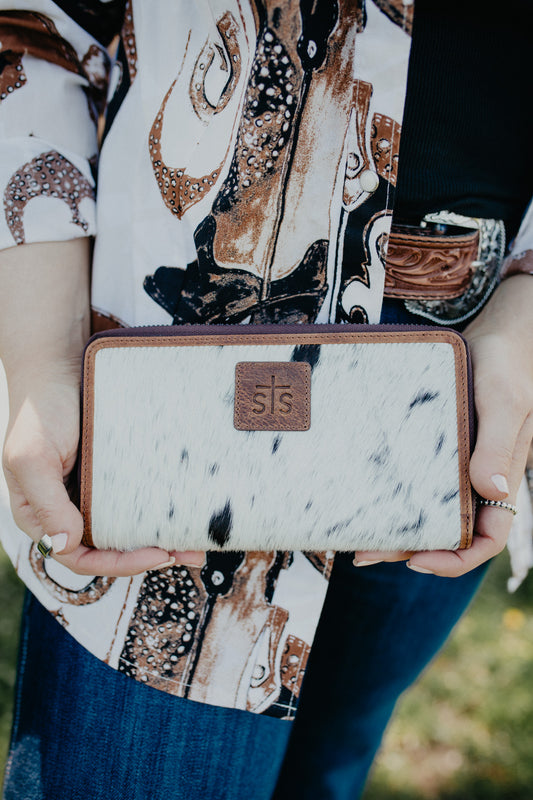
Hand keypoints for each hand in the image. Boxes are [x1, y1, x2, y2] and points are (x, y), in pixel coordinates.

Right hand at [3, 366, 204, 576]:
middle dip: (149, 555)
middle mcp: (66, 510)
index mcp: (40, 516)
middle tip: (191, 553)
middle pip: (108, 548)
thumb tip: (63, 545)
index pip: (79, 557)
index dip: (118, 564)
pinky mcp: (112, 473)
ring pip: (126, 527)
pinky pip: (136, 499)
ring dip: (160, 537)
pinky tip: (183, 509)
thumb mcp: (32, 457)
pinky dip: (157, 509)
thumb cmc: (40, 409)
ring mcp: (90, 492)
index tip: (157, 555)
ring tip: (196, 540)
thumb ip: (46, 503)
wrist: (59, 364)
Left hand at [354, 275, 532, 576]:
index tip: (416, 559)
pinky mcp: (438, 447)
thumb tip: (490, 490)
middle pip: (447, 531)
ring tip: (353, 536)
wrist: (498, 333)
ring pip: (428, 509)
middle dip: (408, 548)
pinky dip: (393, 492)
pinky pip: (416, 479)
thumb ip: (496, 445)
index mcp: (500, 479)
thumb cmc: (507, 365)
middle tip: (362, 552)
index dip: (456, 558)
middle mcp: (478, 479)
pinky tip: (364, 492)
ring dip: (395, 526)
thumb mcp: (503, 402)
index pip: (487, 538)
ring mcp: (457, 465)